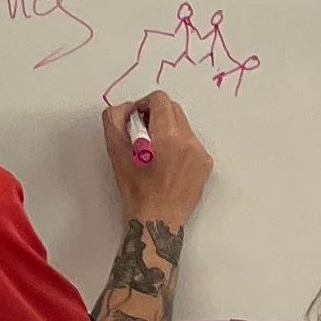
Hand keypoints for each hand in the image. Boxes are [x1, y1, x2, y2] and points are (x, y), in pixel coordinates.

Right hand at [107, 91, 213, 222]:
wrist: (158, 220)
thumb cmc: (137, 191)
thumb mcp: (116, 152)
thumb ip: (115, 120)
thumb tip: (125, 108)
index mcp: (168, 136)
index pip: (160, 99)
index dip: (143, 105)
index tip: (136, 120)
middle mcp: (190, 142)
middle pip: (173, 109)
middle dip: (156, 115)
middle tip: (143, 135)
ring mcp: (201, 154)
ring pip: (183, 125)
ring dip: (168, 130)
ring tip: (155, 153)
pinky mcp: (206, 165)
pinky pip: (192, 142)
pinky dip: (179, 145)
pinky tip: (167, 163)